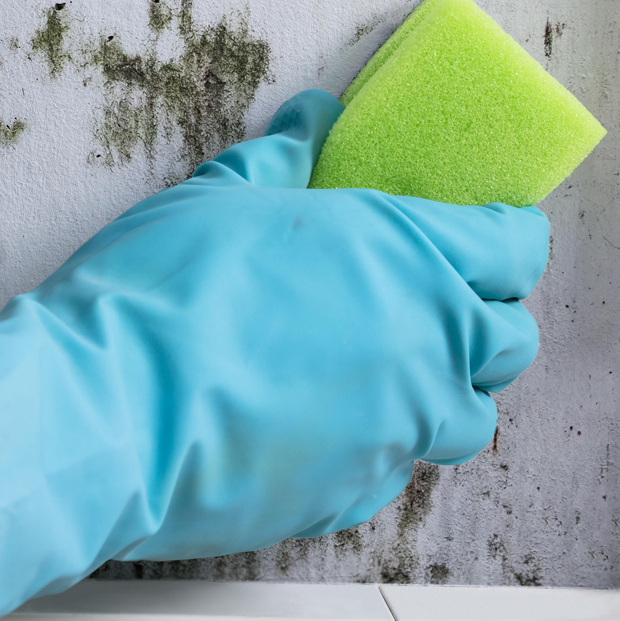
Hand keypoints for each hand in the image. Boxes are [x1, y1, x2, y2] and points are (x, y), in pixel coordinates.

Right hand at [0, 89, 549, 620]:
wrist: (106, 414)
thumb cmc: (161, 297)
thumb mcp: (216, 201)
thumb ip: (278, 163)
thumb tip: (310, 124)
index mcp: (407, 257)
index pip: (513, 248)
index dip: (504, 239)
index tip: (483, 237)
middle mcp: (426, 347)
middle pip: (509, 340)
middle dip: (485, 320)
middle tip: (431, 305)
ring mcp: (398, 431)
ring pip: (467, 419)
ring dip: (442, 396)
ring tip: (383, 379)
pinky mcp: (354, 496)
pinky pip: (395, 473)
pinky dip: (376, 451)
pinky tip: (319, 430)